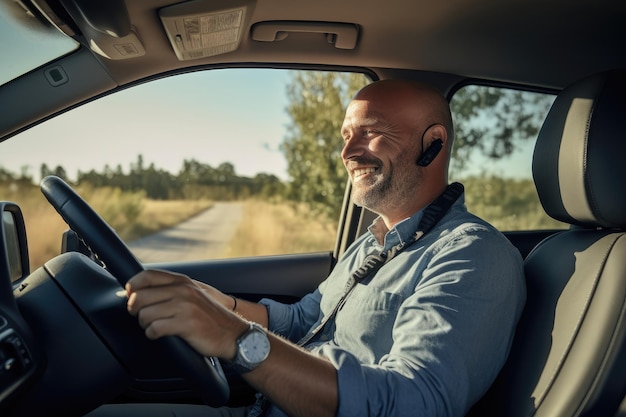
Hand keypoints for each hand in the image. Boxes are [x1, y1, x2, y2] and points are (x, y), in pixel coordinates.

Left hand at [126, 269, 247, 359]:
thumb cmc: (208, 316)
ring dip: (145, 324)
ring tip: (154, 326)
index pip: (146, 276)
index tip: (132, 297)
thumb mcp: (192, 294)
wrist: (231, 333)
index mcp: (182, 281)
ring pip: (144, 315)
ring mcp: (185, 307)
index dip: (132, 287)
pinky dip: (152, 334)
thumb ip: (170, 288)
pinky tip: (160, 335)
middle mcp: (183, 290)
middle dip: (135, 310)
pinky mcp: (186, 324)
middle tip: (143, 316)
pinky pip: (154, 329)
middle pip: (139, 297)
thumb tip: (138, 290)